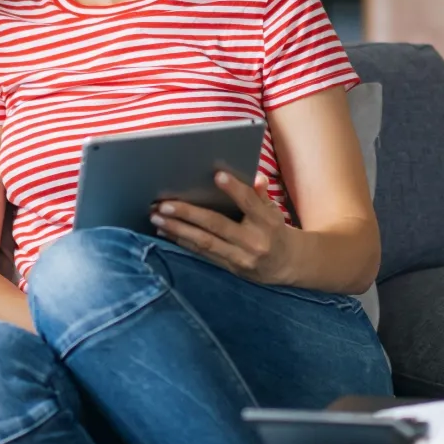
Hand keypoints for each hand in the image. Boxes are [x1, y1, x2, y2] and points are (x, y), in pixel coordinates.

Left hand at [150, 171, 297, 284]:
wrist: (288, 265)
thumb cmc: (276, 230)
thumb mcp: (275, 210)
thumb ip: (262, 194)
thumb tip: (256, 177)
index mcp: (267, 222)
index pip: (250, 203)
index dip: (234, 189)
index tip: (217, 176)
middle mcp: (253, 242)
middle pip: (217, 225)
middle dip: (188, 214)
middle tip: (163, 204)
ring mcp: (240, 257)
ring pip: (204, 242)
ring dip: (177, 229)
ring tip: (156, 218)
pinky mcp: (230, 268)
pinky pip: (203, 254)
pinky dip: (182, 242)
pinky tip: (165, 232)